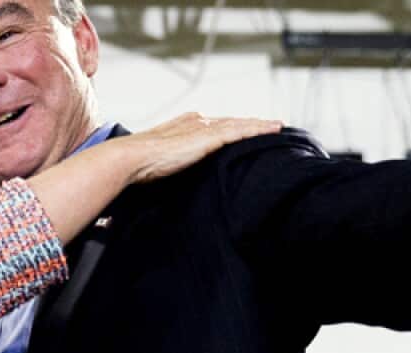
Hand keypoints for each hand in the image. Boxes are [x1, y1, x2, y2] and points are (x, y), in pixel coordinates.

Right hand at [119, 113, 282, 183]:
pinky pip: (240, 132)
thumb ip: (175, 161)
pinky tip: (273, 130)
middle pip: (232, 122)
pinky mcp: (209, 138)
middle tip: (273, 126)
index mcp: (187, 125)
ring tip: (279, 126)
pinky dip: (258, 129)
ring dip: (261, 125)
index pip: (218, 125)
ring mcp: (204, 128)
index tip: (251, 130)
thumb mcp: (162, 161)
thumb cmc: (140, 165)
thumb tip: (176, 172)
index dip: (236, 127)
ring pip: (240, 125)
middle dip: (252, 124)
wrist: (132, 158)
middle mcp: (197, 122)